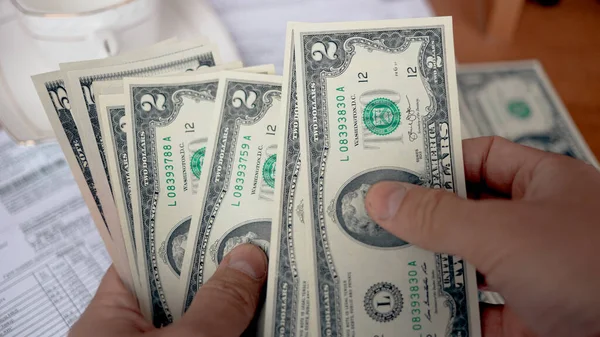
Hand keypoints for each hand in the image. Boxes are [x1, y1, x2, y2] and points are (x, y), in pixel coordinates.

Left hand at [69, 244, 266, 336]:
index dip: (179, 232)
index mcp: (107, 319)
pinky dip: (233, 330)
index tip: (217, 209)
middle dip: (216, 267)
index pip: (141, 258)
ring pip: (199, 319)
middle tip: (257, 238)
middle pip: (178, 289)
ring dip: (232, 302)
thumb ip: (219, 304)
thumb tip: (250, 256)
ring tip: (269, 271)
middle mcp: (130, 335)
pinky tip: (264, 317)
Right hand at [366, 136, 599, 336]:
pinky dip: (450, 314)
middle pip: (467, 212)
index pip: (479, 158)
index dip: (435, 161)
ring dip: (431, 267)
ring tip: (381, 261)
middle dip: (423, 218)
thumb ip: (439, 216)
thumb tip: (381, 197)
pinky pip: (480, 311)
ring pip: (470, 263)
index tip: (390, 171)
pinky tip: (416, 310)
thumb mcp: (504, 233)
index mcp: (543, 184)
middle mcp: (539, 224)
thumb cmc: (593, 266)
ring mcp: (536, 272)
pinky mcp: (533, 318)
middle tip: (371, 218)